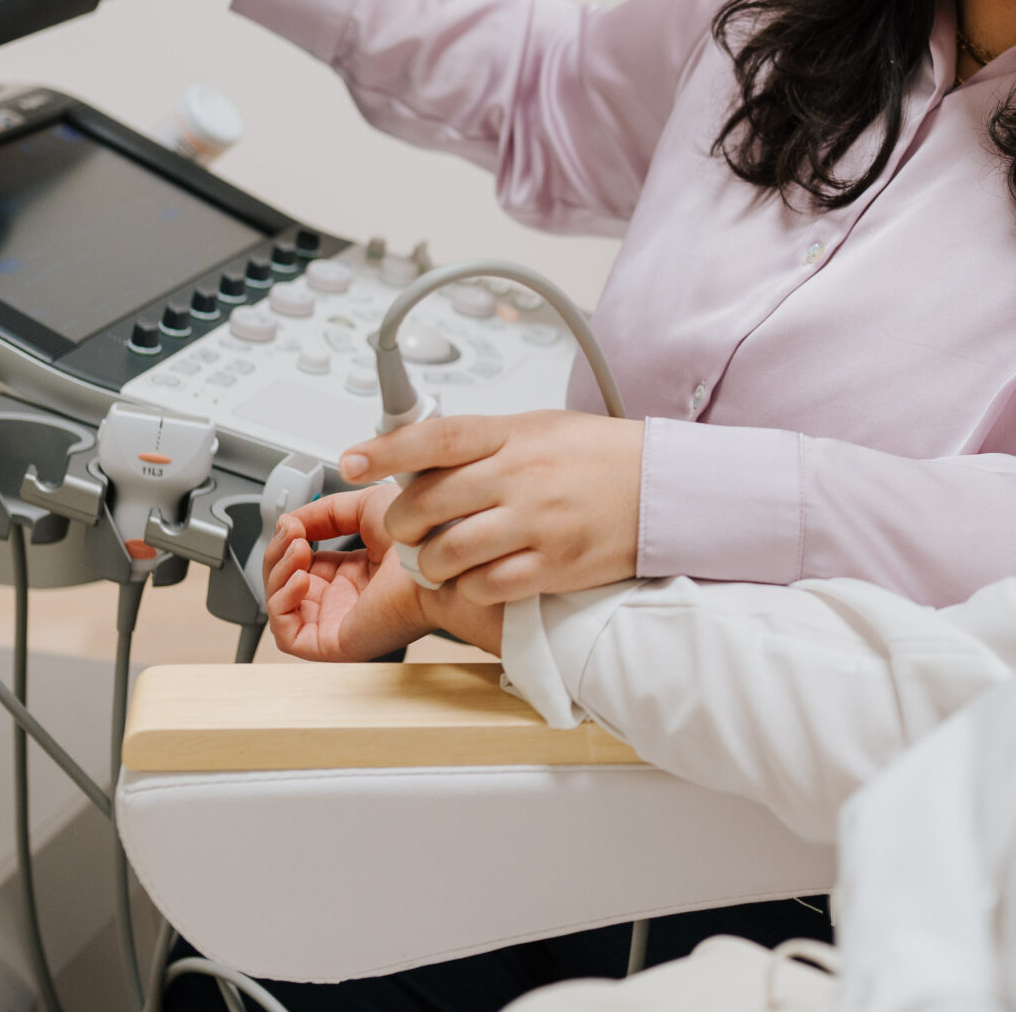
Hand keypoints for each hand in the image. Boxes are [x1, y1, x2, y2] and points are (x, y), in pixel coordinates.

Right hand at [263, 483, 509, 657]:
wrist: (441, 558)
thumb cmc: (425, 536)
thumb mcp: (367, 507)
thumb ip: (325, 510)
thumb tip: (290, 520)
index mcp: (357, 572)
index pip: (304, 563)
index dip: (289, 541)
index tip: (290, 521)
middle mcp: (346, 599)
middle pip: (285, 584)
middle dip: (277, 554)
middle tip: (291, 533)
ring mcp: (339, 622)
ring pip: (281, 608)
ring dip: (276, 574)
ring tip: (297, 550)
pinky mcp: (336, 643)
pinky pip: (288, 636)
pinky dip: (280, 604)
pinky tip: (300, 578)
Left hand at [341, 411, 644, 603]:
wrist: (664, 489)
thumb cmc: (600, 457)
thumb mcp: (539, 428)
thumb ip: (483, 443)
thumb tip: (421, 458)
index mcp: (514, 434)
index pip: (435, 438)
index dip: (385, 450)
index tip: (351, 461)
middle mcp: (522, 475)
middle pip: (428, 503)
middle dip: (400, 523)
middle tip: (403, 530)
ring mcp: (538, 522)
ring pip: (449, 551)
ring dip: (429, 563)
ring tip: (436, 560)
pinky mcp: (554, 565)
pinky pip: (487, 584)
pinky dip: (469, 587)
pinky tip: (474, 578)